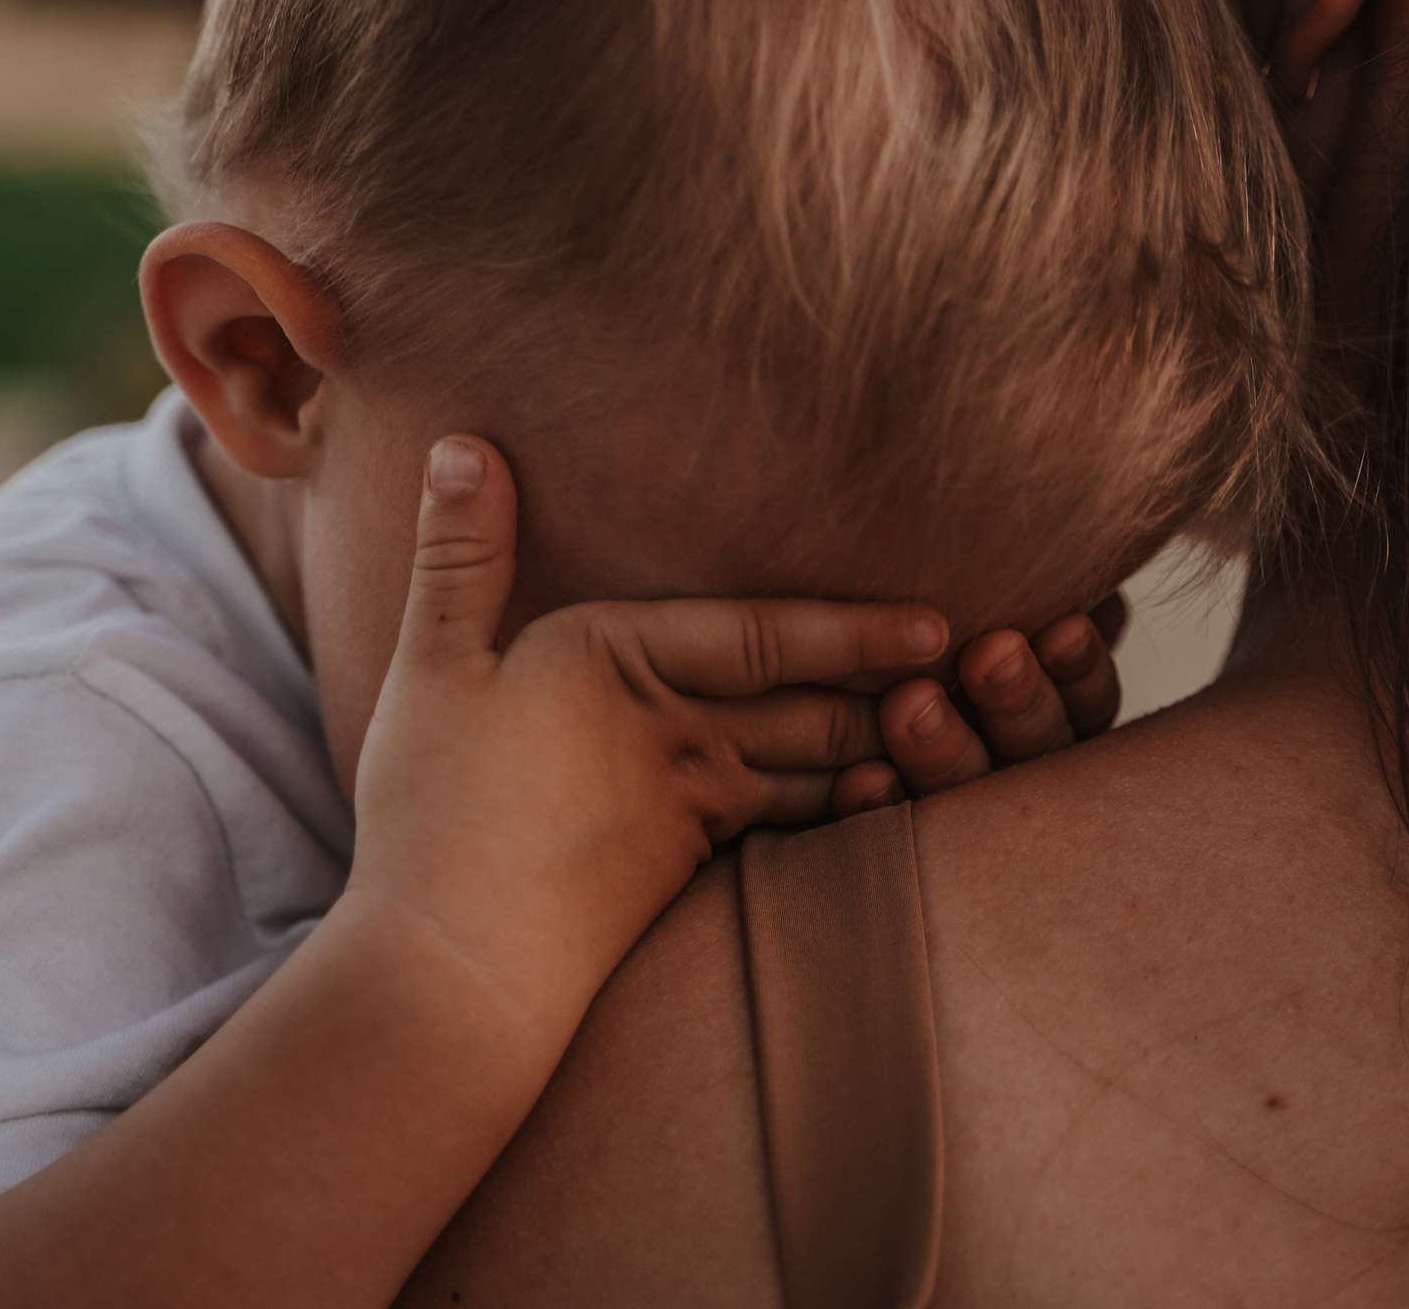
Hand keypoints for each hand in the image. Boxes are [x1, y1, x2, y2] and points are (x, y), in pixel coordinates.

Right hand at [345, 434, 950, 1032]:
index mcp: (621, 661)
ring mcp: (686, 812)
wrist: (450, 965)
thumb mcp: (431, 666)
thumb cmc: (434, 810)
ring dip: (875, 752)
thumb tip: (465, 442)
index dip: (856, 629)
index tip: (936, 624)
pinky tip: (864, 812)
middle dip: (893, 690)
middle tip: (976, 675)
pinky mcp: (679, 874)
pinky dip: (833, 816)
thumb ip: (462, 554)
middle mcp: (674, 733)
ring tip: (943, 733)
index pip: (768, 637)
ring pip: (808, 774)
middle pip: (811, 708)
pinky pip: (780, 834)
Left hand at [829, 592, 1127, 813]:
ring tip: (910, 705)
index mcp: (1041, 704)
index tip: (1066, 626)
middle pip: (1033, 747)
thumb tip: (1086, 565)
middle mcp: (1001, 756)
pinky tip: (861, 778)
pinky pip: (883, 827)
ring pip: (964, 788)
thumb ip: (1019, 589)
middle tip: (992, 655)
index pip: (1082, 700)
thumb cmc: (883, 576)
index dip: (1078, 669)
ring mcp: (944, 803)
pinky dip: (878, 803)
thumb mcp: (967, 588)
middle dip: (1019, 699)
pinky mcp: (873, 824)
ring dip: (945, 749)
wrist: (758, 647)